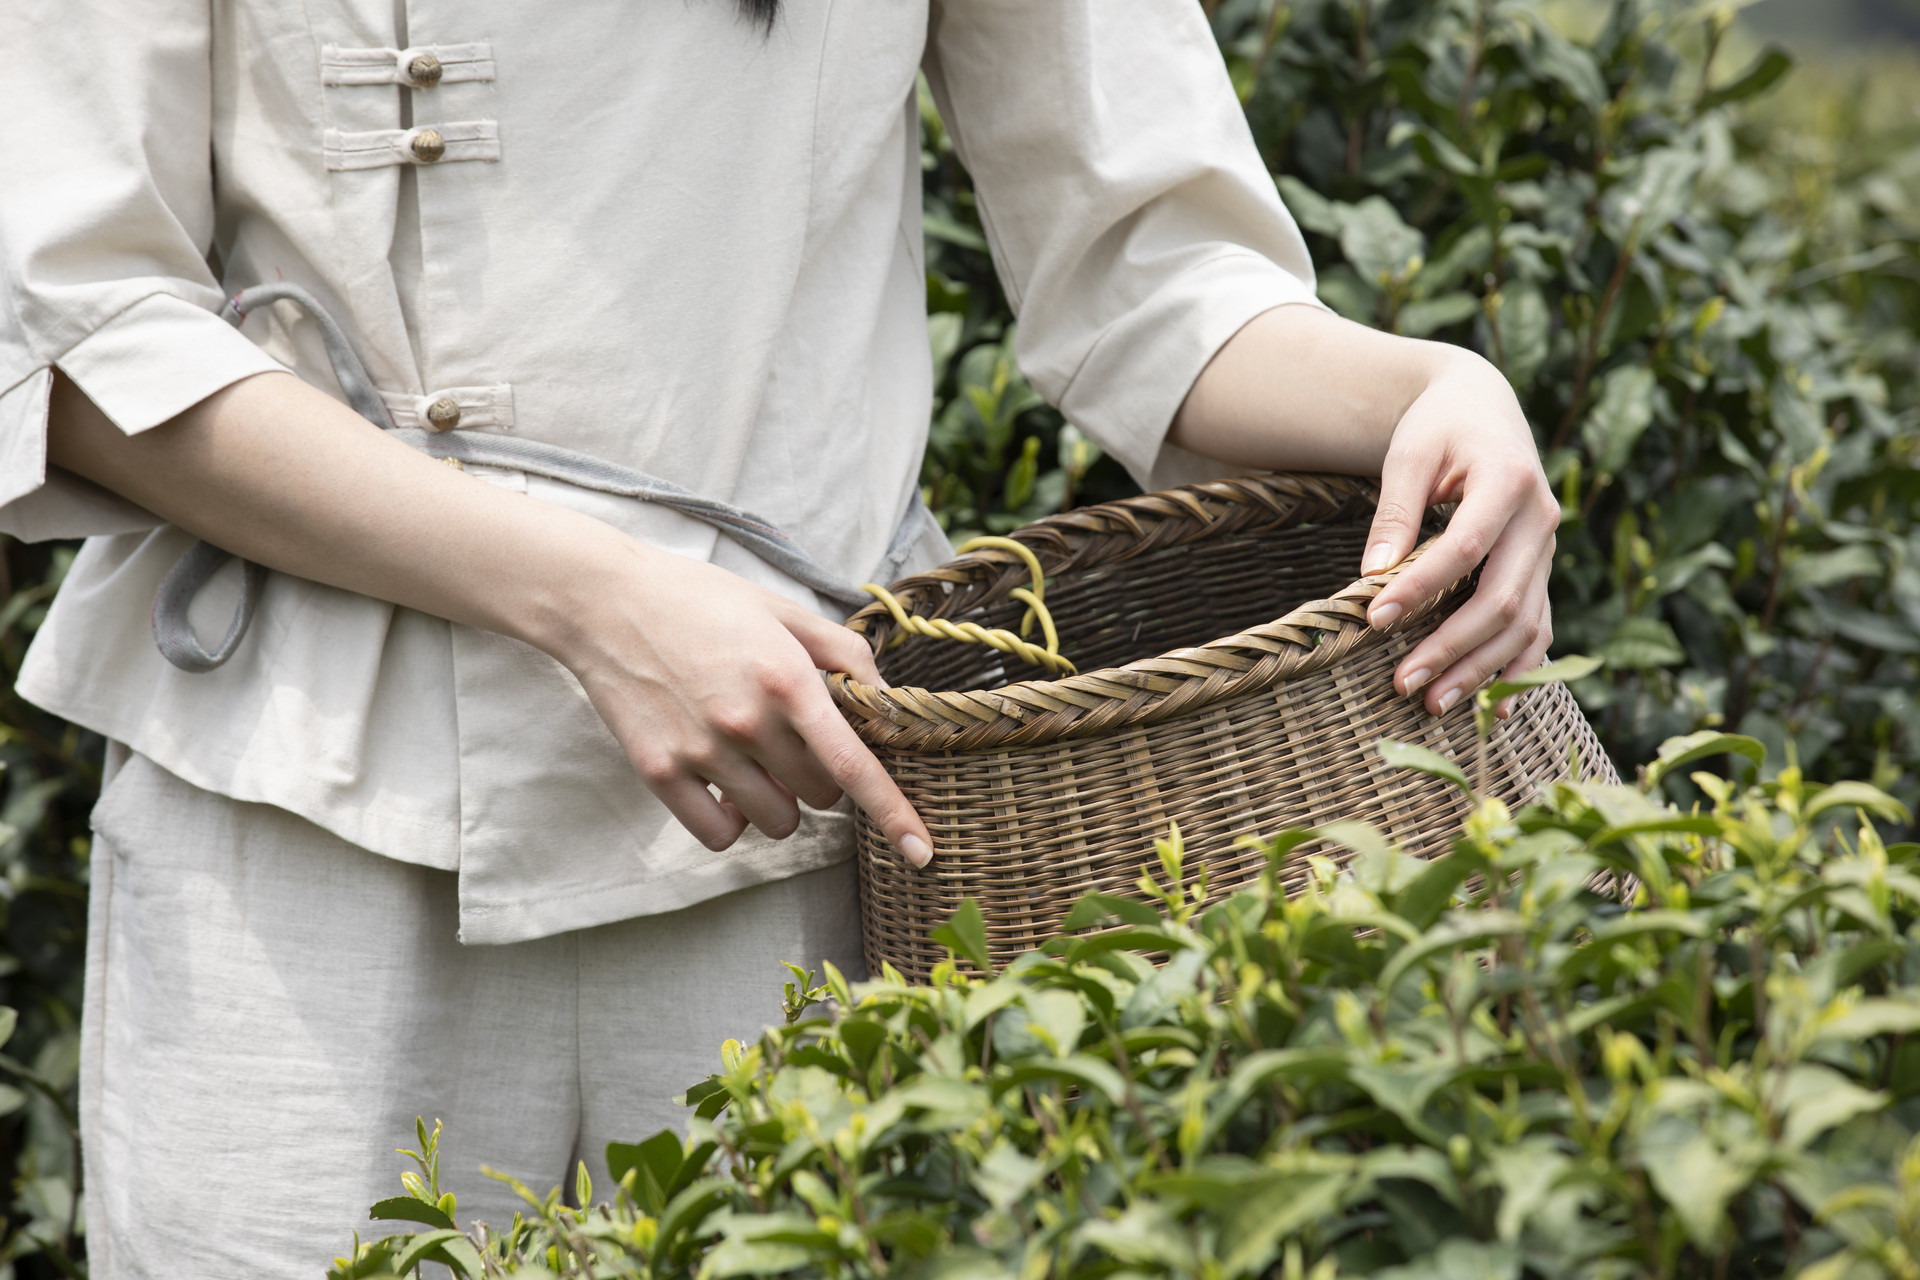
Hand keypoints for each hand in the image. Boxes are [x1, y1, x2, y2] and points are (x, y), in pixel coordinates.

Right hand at [553, 535, 935, 864]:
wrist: (606, 601)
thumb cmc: (703, 600)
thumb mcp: (783, 611)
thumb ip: (844, 654)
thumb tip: (888, 700)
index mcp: (786, 680)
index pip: (854, 765)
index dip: (895, 813)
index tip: (923, 852)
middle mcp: (747, 723)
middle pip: (822, 796)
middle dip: (823, 776)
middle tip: (796, 740)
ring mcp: (701, 752)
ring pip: (778, 823)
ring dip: (782, 802)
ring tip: (758, 760)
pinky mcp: (659, 773)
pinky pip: (720, 834)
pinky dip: (734, 821)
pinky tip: (726, 785)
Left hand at [1359, 350, 1558, 718]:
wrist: (1483, 408)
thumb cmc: (1439, 427)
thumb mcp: (1409, 453)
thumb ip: (1395, 513)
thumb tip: (1373, 577)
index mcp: (1509, 482)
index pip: (1464, 549)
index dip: (1420, 588)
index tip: (1373, 619)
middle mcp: (1541, 521)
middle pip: (1501, 599)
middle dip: (1451, 646)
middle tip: (1402, 683)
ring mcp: (1547, 551)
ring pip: (1525, 623)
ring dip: (1482, 669)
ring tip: (1434, 703)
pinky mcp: (1541, 571)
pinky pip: (1539, 628)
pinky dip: (1519, 669)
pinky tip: (1495, 708)